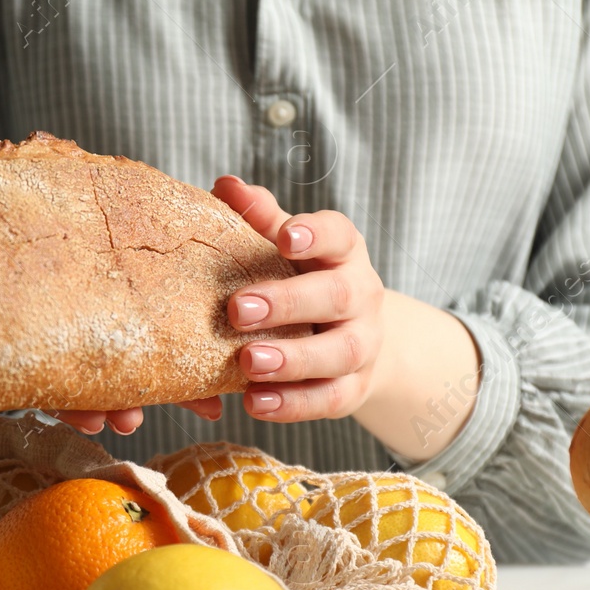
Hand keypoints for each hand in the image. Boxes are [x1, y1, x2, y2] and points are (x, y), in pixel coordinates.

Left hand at [50, 175, 384, 433]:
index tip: (283, 236)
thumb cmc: (304, 279)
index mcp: (343, 253)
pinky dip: (294, 404)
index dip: (314, 234)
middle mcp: (362, 296)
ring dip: (293, 359)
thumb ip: (259, 218)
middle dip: (290, 302)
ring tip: (248, 363)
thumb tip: (225, 186)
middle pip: (338, 295)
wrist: (354, 336)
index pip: (339, 235)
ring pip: (340, 352)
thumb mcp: (286, 247)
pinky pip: (331, 399)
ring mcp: (363, 344)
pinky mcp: (354, 388)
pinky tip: (255, 402)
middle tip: (238, 309)